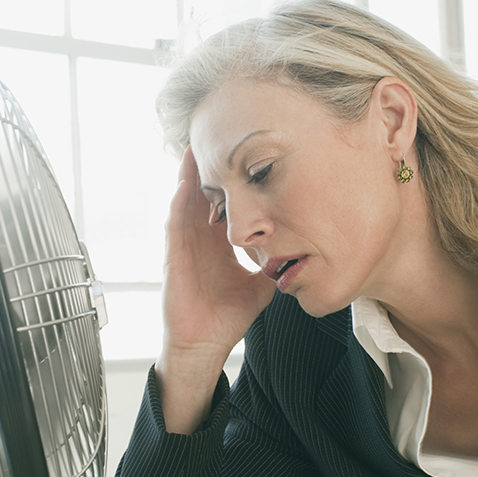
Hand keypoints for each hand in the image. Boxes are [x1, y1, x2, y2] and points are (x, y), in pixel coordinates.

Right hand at [157, 147, 275, 432]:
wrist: (205, 344)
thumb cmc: (227, 316)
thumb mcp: (261, 285)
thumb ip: (276, 266)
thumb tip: (304, 255)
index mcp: (218, 242)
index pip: (225, 202)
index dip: (233, 180)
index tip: (245, 154)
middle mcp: (199, 238)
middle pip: (204, 192)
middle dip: (209, 166)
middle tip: (217, 132)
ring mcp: (184, 245)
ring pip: (186, 201)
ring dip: (189, 175)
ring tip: (195, 144)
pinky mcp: (173, 258)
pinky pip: (174, 225)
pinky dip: (179, 204)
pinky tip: (185, 184)